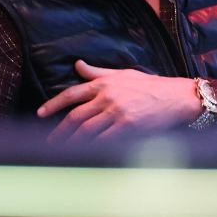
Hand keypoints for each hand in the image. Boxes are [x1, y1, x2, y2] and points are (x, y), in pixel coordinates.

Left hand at [38, 61, 200, 141]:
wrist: (176, 97)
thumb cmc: (151, 85)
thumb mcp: (123, 73)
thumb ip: (97, 72)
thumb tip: (77, 64)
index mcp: (104, 84)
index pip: (71, 94)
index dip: (53, 104)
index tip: (41, 113)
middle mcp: (107, 97)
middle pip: (75, 116)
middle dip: (60, 130)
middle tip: (51, 140)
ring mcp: (117, 112)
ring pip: (87, 130)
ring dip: (73, 141)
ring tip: (63, 150)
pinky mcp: (127, 126)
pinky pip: (104, 139)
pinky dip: (93, 147)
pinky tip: (85, 152)